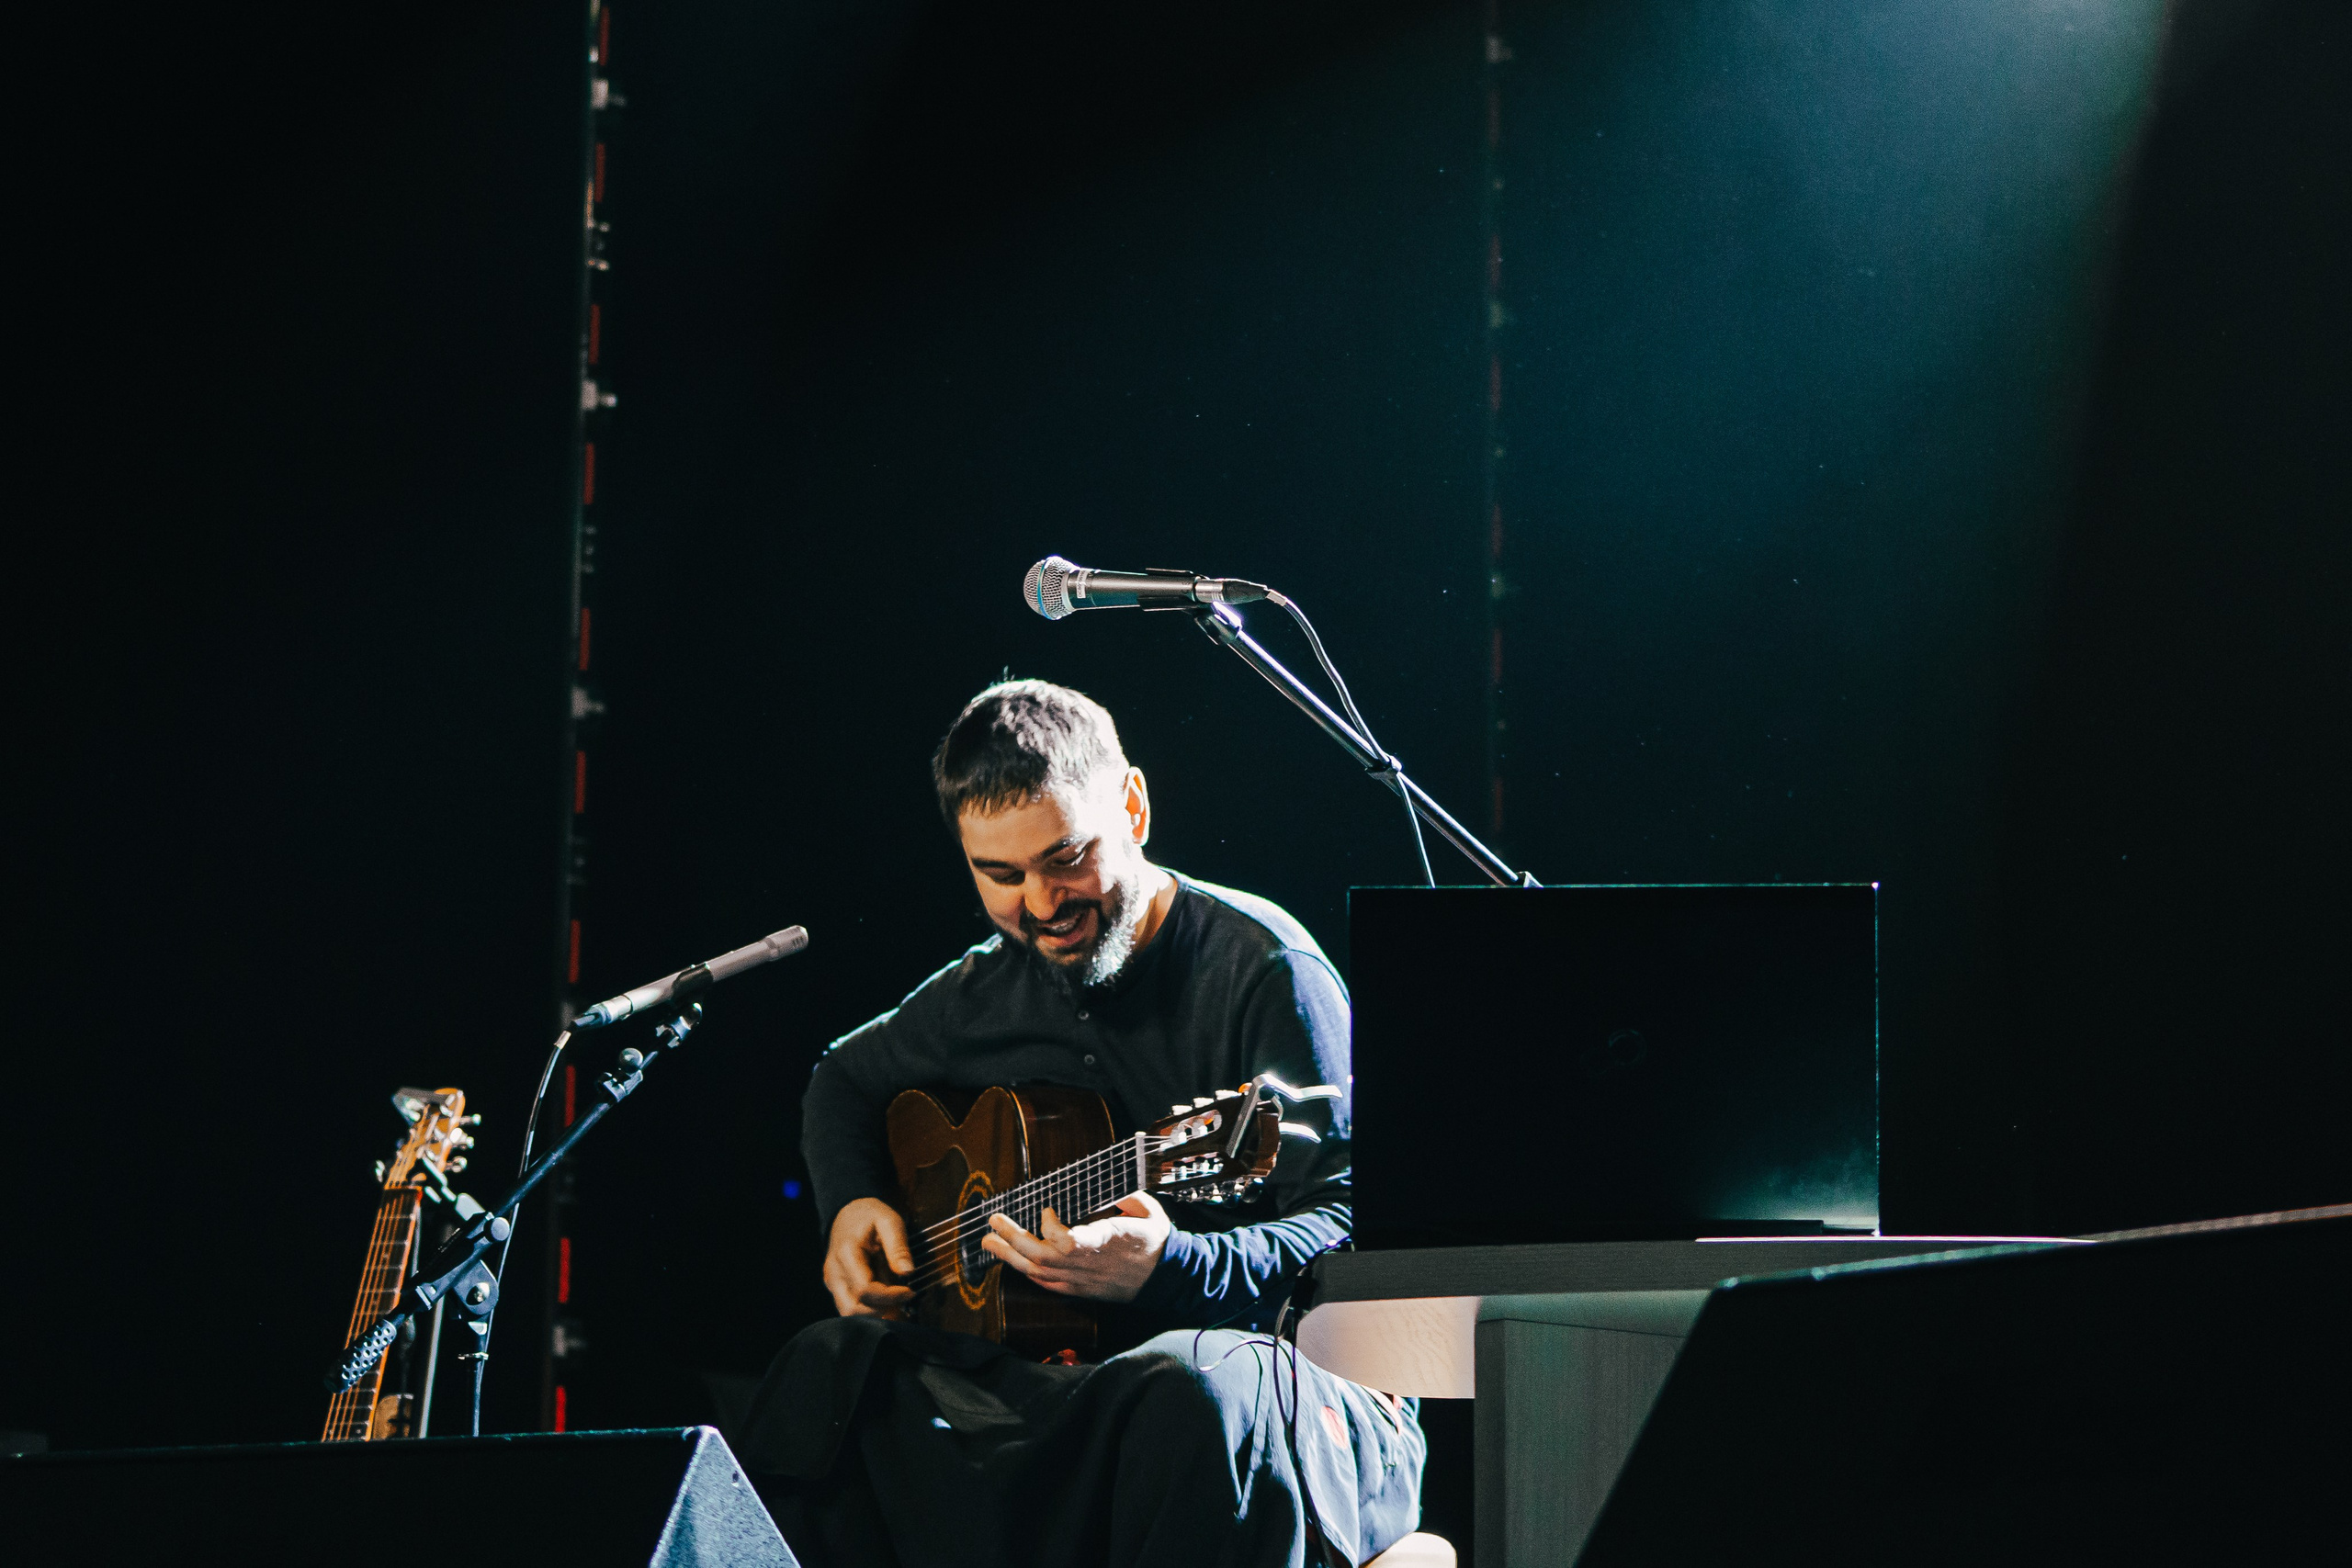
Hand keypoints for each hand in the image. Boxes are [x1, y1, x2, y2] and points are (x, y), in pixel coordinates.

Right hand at [823, 1196, 916, 1317]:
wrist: (847, 1213)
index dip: (890, 1297)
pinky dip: (870, 1311)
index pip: (865, 1290)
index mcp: (846, 1254)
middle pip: (853, 1309)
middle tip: (904, 1300)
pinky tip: (888, 1303)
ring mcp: (833, 1282)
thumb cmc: (870, 1216)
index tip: (910, 1291)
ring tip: (898, 1303)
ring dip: (875, 1314)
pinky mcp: (836, 1288)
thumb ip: (898, 1246)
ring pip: (849, 1313)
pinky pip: (850, 1307)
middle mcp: (834, 1273)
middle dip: (881, 1311)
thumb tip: (908, 1272)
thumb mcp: (889, 1221)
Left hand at [982, 1192, 1170, 1302]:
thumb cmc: (1154, 1239)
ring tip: (990, 1240)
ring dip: (1010, 1256)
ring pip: (1038, 1273)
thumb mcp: (1146, 1209)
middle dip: (1012, 1238)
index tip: (1045, 1208)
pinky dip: (1026, 1271)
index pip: (1070, 1244)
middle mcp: (1090, 1265)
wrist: (1166, 1277)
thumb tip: (1105, 1180)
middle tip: (994, 1220)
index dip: (1050, 1229)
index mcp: (1107, 1241)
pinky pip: (1046, 1285)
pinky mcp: (1080, 1291)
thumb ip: (1123, 1194)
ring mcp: (1083, 1281)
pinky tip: (1012, 1259)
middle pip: (1042, 1258)